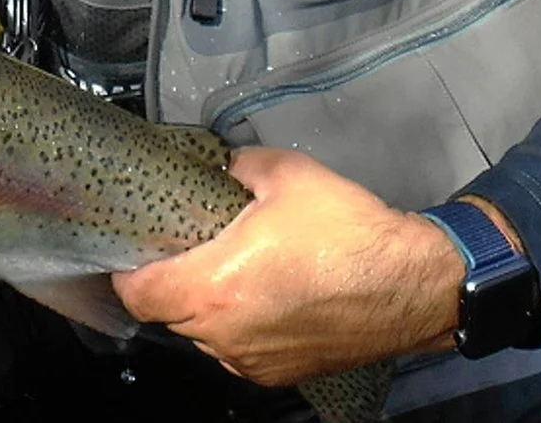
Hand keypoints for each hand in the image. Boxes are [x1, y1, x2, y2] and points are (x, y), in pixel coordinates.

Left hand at [110, 148, 463, 386]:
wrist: (411, 284)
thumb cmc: (348, 232)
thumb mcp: (286, 175)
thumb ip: (240, 168)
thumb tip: (225, 168)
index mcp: (213, 287)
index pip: (138, 294)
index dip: (129, 272)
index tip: (140, 252)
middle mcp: (224, 333)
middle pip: (169, 315)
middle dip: (174, 284)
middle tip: (192, 251)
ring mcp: (252, 360)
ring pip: (204, 336)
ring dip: (208, 308)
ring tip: (235, 272)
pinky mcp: (280, 373)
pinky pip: (240, 350)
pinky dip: (241, 327)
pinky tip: (267, 297)